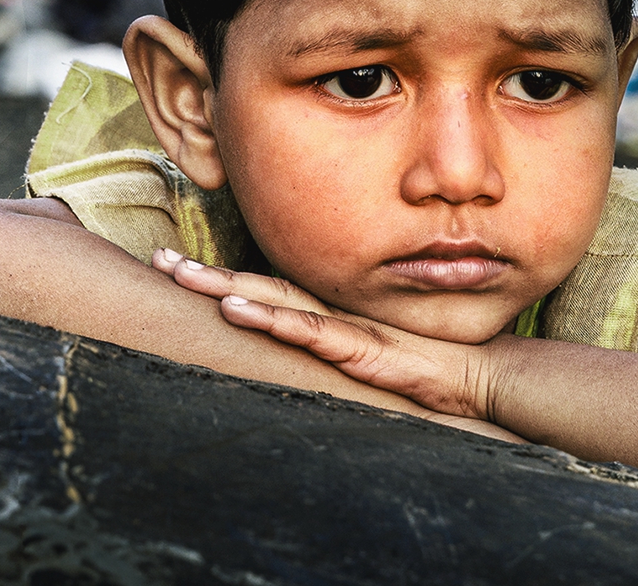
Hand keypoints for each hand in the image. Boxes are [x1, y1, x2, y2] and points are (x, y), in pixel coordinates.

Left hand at [151, 248, 522, 439]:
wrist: (478, 377)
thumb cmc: (428, 371)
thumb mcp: (371, 363)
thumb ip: (339, 354)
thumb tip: (301, 359)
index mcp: (328, 316)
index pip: (266, 289)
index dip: (222, 277)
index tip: (178, 267)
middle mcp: (330, 313)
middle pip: (258, 285)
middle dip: (206, 274)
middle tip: (159, 260)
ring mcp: (343, 328)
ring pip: (273, 301)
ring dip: (224, 287)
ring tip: (182, 276)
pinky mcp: (359, 349)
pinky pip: (307, 332)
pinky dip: (269, 319)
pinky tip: (236, 310)